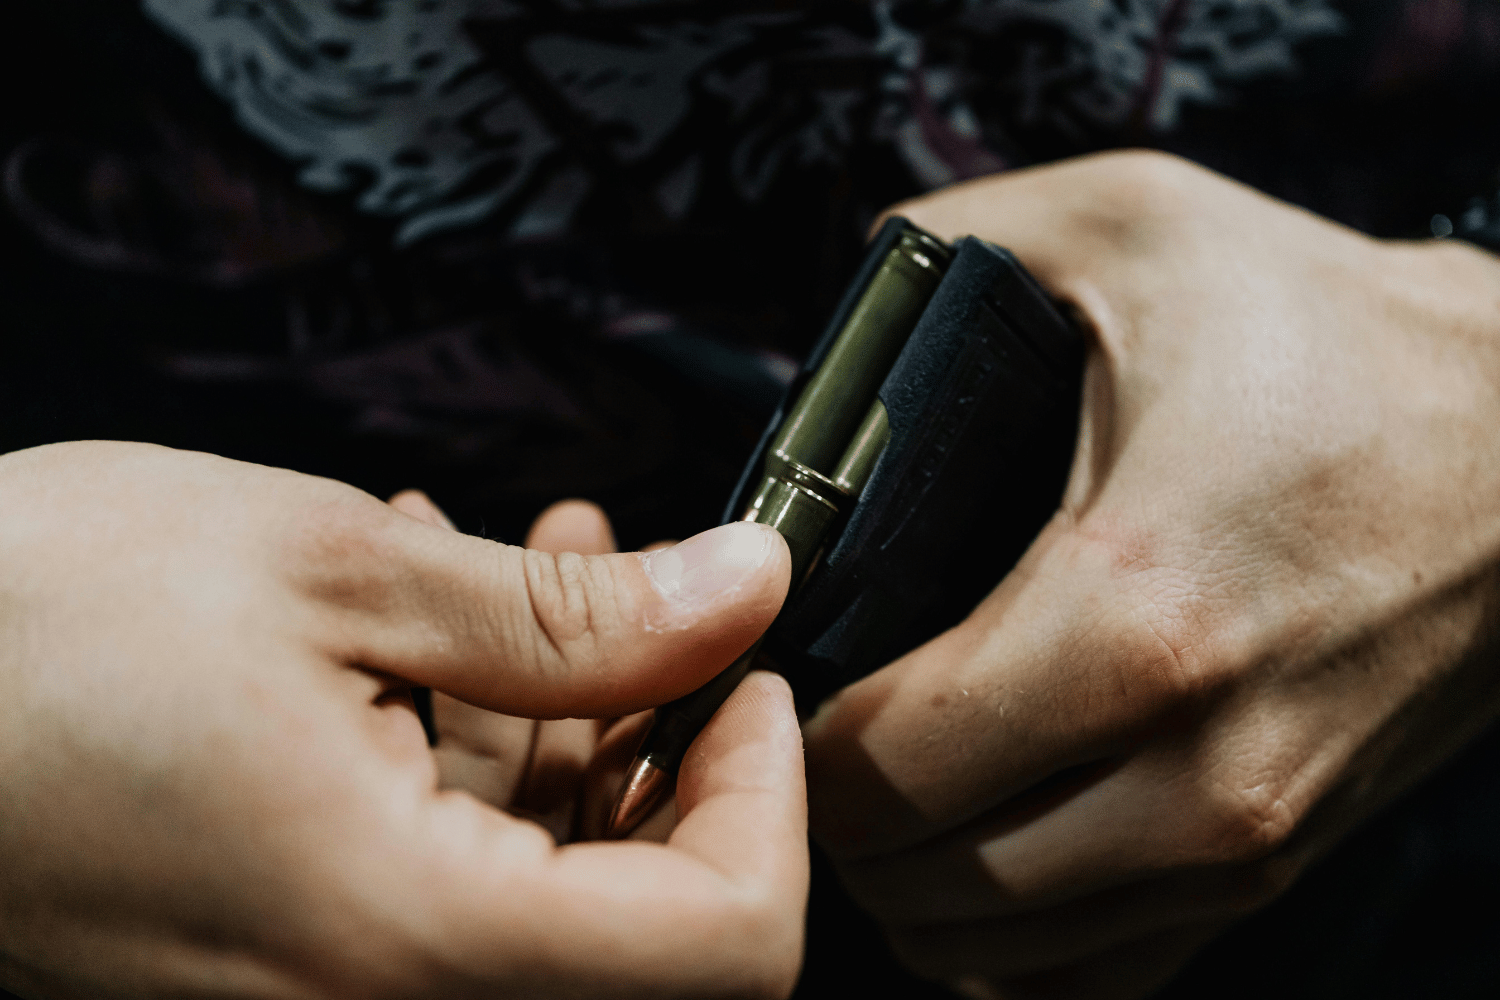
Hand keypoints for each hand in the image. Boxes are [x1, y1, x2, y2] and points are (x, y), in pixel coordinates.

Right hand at [0, 441, 803, 998]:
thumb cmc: (31, 617)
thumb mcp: (338, 574)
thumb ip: (573, 611)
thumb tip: (741, 590)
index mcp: (399, 939)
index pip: (717, 950)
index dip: (770, 806)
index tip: (749, 681)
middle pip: (638, 933)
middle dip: (672, 753)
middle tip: (652, 605)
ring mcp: (313, 991)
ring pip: (539, 895)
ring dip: (575, 729)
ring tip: (544, 571)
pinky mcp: (276, 950)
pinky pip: (439, 876)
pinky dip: (482, 756)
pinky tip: (453, 622)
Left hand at [803, 151, 1499, 997]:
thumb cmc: (1331, 331)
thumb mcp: (1132, 223)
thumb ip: (946, 249)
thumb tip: (831, 320)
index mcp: (1132, 612)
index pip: (884, 762)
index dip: (787, 725)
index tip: (774, 662)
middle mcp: (1196, 765)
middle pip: (925, 877)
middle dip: (832, 808)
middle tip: (805, 718)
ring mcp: (1246, 838)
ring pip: (999, 946)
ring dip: (906, 877)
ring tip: (876, 776)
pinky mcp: (1282, 862)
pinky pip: (1096, 969)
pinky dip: (1006, 933)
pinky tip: (974, 844)